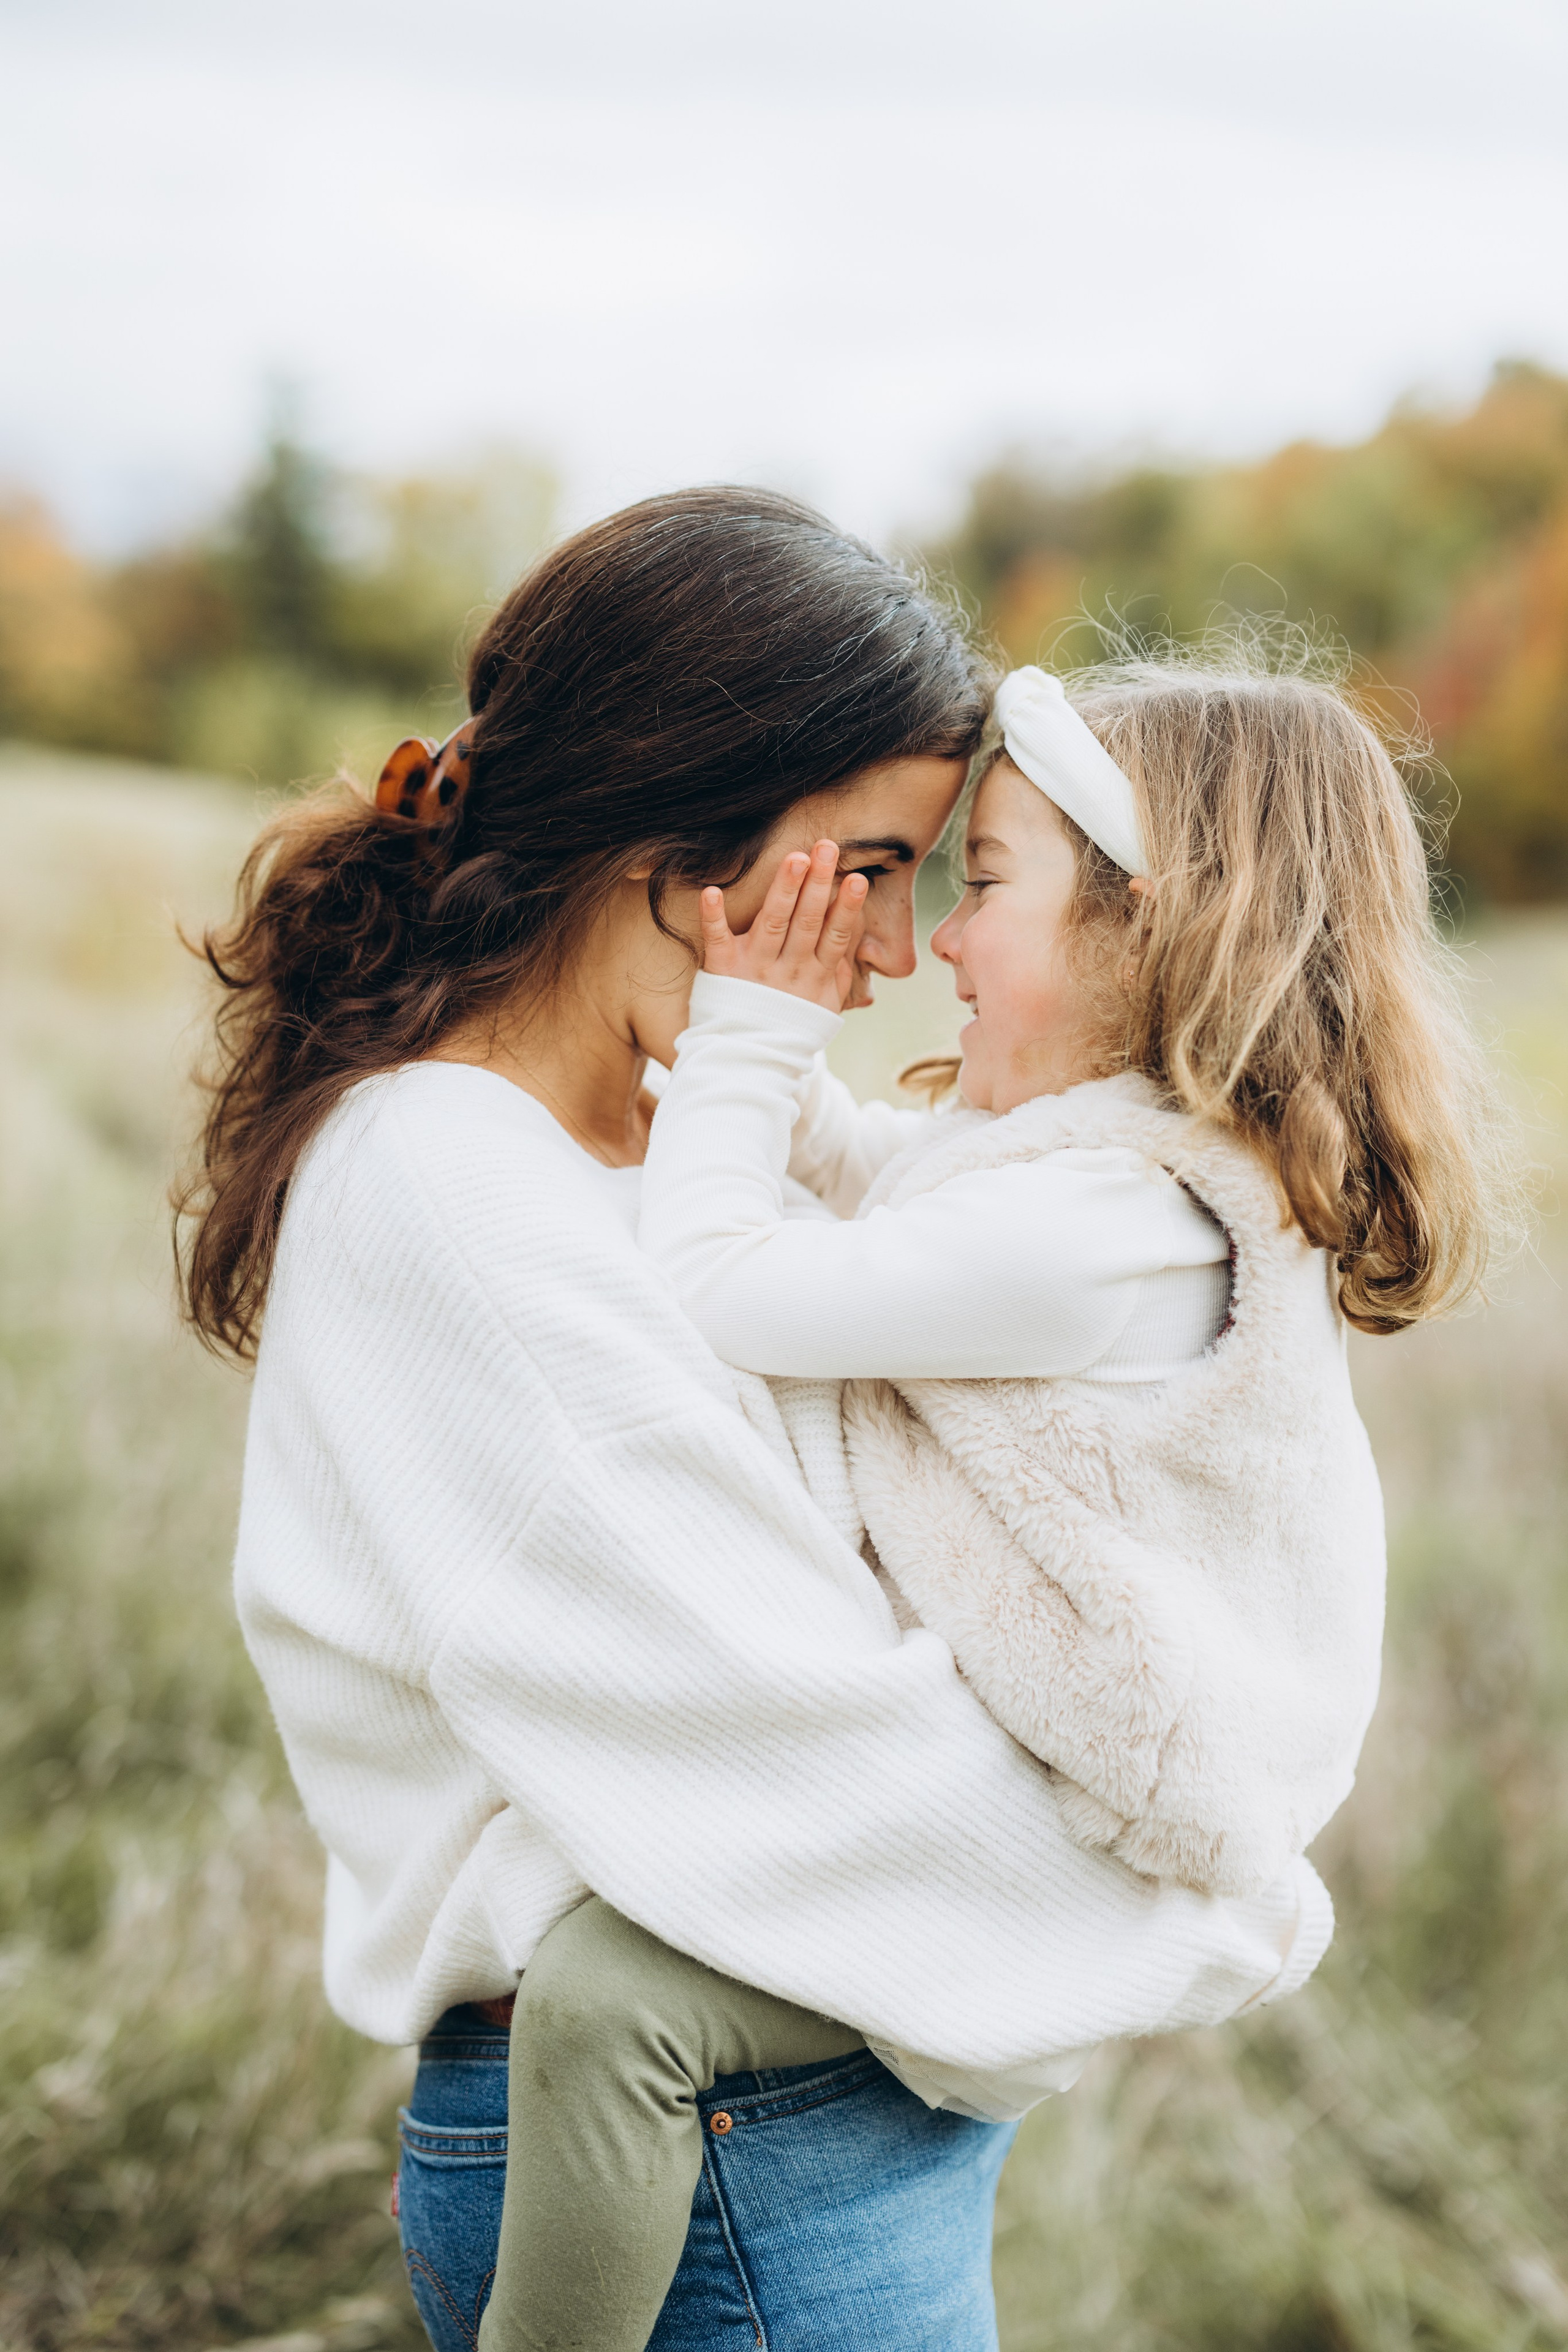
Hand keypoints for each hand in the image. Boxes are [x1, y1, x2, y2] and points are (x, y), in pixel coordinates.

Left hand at [700, 840, 867, 1012]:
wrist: (748, 1064)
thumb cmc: (790, 1029)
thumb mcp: (824, 1010)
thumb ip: (840, 977)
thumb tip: (852, 943)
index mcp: (814, 978)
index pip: (834, 937)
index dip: (846, 908)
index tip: (857, 880)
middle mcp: (786, 970)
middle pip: (807, 921)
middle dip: (819, 883)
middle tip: (827, 848)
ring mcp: (754, 969)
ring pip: (772, 922)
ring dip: (784, 889)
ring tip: (796, 858)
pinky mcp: (723, 971)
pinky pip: (717, 940)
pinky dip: (713, 916)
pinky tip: (711, 891)